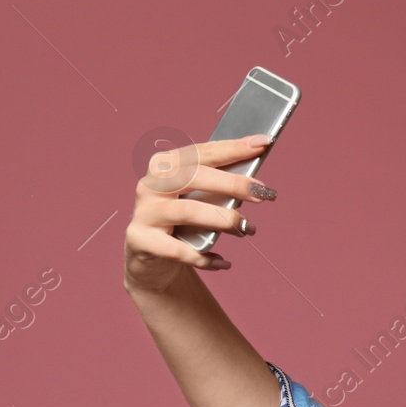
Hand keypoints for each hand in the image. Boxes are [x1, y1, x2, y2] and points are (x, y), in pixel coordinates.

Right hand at [122, 134, 276, 292]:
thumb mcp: (198, 200)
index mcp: (165, 165)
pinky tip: (222, 262)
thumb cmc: (181, 222)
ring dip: (224, 220)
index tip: (262, 144)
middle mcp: (150, 184)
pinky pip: (178, 250)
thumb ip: (218, 187)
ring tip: (247, 229)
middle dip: (233, 183)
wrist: (150, 257)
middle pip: (194, 177)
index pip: (202, 152)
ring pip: (188, 211)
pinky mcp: (141, 240)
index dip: (233, 147)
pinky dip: (204, 258)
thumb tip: (254, 184)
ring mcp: (144, 212)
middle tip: (264, 194)